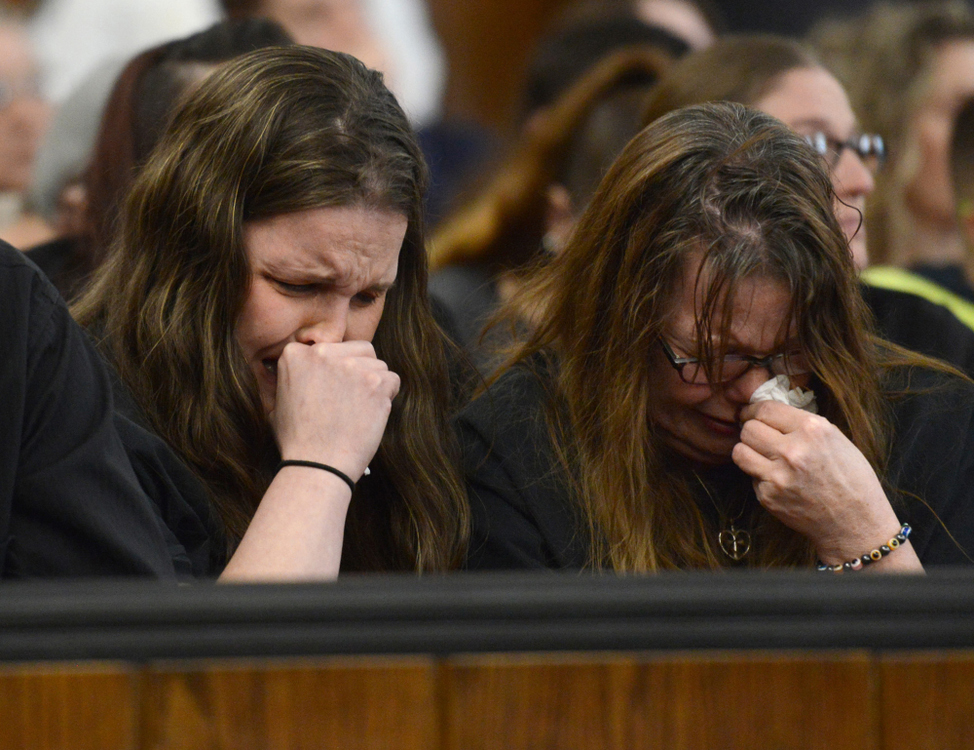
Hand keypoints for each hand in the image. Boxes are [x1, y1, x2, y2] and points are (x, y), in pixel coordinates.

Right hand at [270, 340, 399, 480]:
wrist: (318, 465)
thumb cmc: (298, 440)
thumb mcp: (279, 402)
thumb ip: (294, 376)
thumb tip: (306, 366)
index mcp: (296, 355)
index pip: (330, 348)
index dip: (335, 369)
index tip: (331, 389)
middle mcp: (323, 354)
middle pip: (358, 349)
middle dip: (358, 370)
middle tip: (350, 399)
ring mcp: (351, 366)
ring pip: (377, 365)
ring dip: (373, 384)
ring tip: (358, 410)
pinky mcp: (375, 382)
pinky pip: (392, 380)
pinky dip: (387, 397)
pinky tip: (371, 413)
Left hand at [731, 401, 901, 562]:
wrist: (856, 523)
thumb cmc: (852, 479)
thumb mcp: (836, 439)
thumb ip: (802, 424)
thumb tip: (771, 414)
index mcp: (812, 430)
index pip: (765, 408)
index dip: (753, 410)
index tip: (750, 414)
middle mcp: (792, 450)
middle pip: (749, 429)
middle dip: (750, 430)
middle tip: (757, 436)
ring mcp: (777, 475)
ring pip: (740, 451)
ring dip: (747, 451)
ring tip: (760, 455)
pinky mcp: (768, 496)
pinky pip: (750, 476)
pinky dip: (759, 475)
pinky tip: (777, 479)